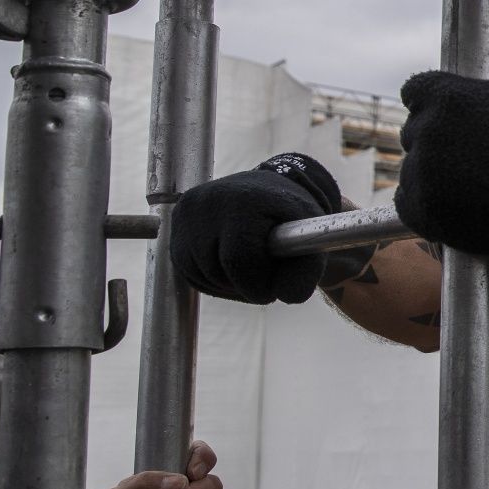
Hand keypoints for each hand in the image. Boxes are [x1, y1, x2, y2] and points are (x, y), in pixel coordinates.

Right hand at [171, 154, 339, 303]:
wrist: (269, 191)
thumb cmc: (291, 217)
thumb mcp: (313, 238)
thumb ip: (308, 270)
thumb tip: (289, 297)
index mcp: (242, 201)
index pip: (239, 261)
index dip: (257, 285)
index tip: (272, 289)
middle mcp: (207, 201)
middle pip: (216, 270)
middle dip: (243, 286)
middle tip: (262, 280)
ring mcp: (187, 211)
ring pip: (198, 273)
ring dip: (225, 284)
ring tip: (249, 270)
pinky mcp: (176, 222)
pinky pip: (185, 268)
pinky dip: (209, 277)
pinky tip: (230, 266)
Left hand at [394, 71, 488, 290]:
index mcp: (447, 96)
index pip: (415, 91)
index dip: (430, 104)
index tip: (446, 119)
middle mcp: (428, 129)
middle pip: (413, 132)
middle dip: (435, 141)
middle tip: (465, 157)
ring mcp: (421, 170)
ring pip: (412, 168)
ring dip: (431, 175)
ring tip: (466, 186)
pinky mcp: (421, 207)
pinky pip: (406, 201)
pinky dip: (423, 204)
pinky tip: (449, 205)